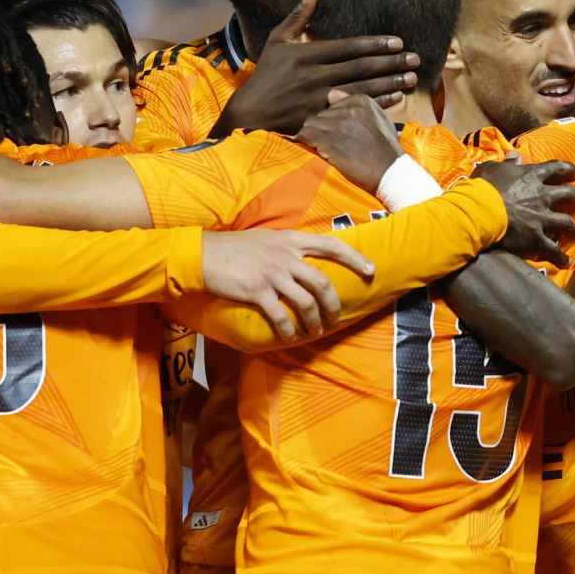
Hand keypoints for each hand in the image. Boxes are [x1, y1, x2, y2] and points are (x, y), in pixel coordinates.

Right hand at [200, 228, 375, 340]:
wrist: (203, 255)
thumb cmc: (234, 248)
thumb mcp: (267, 237)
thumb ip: (288, 246)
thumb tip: (307, 258)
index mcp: (290, 239)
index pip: (332, 244)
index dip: (355, 258)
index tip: (371, 271)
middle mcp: (285, 255)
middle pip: (323, 282)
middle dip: (333, 304)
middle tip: (335, 318)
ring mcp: (272, 273)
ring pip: (306, 302)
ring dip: (315, 321)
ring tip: (315, 331)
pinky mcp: (257, 291)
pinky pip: (281, 316)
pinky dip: (289, 329)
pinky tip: (290, 336)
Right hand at [214, 0, 418, 134]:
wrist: (250, 112)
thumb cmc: (266, 73)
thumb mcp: (278, 40)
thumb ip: (299, 16)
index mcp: (307, 54)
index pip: (349, 47)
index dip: (376, 45)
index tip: (398, 42)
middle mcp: (315, 76)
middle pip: (361, 68)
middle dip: (391, 63)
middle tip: (414, 59)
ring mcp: (318, 100)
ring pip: (362, 89)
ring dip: (389, 84)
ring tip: (410, 79)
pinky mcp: (320, 119)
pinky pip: (354, 110)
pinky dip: (376, 105)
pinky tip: (395, 100)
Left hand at [297, 94, 403, 190]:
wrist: (389, 171)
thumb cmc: (386, 148)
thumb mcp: (380, 119)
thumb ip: (358, 105)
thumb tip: (332, 94)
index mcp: (360, 100)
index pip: (334, 103)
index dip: (334, 120)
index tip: (339, 132)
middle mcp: (347, 108)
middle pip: (322, 114)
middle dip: (324, 128)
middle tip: (331, 144)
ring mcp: (336, 123)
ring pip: (311, 124)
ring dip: (314, 136)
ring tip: (322, 148)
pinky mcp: (326, 139)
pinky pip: (305, 135)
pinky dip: (305, 141)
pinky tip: (311, 149)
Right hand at [471, 157, 574, 267]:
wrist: (479, 212)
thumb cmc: (482, 188)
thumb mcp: (491, 168)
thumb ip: (506, 162)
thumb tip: (515, 154)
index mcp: (531, 176)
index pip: (555, 168)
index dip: (568, 169)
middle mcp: (542, 196)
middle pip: (569, 194)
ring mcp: (542, 218)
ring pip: (566, 223)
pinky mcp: (537, 239)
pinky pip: (553, 250)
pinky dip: (560, 256)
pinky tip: (566, 261)